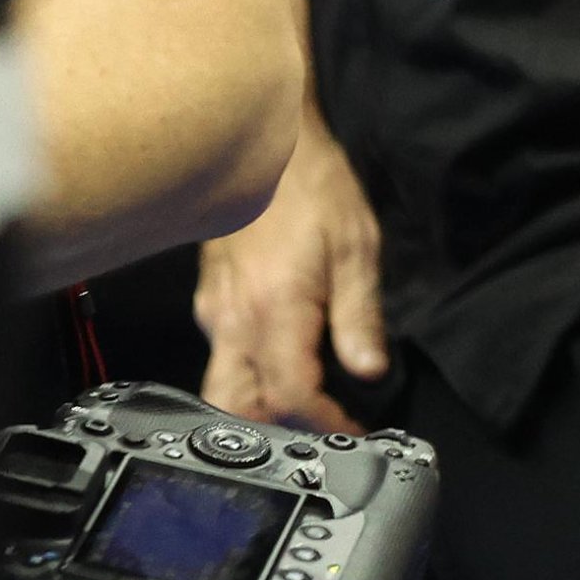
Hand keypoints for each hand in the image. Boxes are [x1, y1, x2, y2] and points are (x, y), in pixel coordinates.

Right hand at [198, 116, 388, 430]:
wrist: (264, 146)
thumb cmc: (315, 189)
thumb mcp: (356, 249)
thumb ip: (360, 317)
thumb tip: (370, 372)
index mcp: (272, 312)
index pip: (290, 396)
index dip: (324, 423)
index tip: (355, 432)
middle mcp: (231, 322)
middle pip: (239, 407)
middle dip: (278, 433)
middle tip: (323, 432)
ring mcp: (213, 313)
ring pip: (222, 388)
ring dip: (258, 411)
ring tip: (306, 411)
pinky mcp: (210, 302)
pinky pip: (221, 358)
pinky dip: (248, 379)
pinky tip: (284, 369)